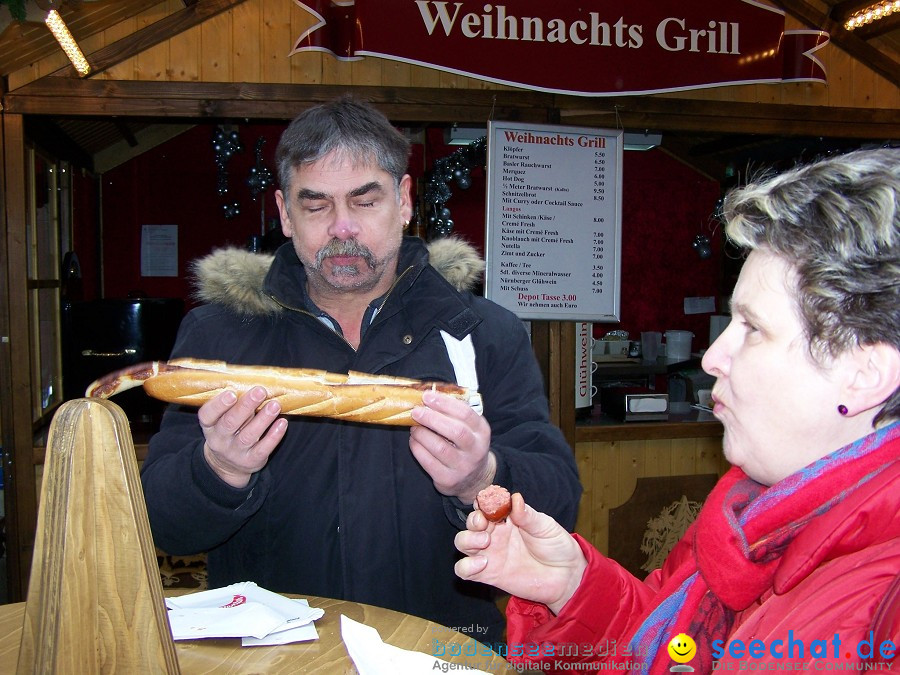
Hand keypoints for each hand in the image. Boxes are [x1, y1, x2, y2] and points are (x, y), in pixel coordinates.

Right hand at [198, 386, 287, 488]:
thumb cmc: (229, 432)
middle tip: (260, 391)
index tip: (231, 393)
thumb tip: (254, 385)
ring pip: (248, 435)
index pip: (207, 415)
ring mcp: (234, 452)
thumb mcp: (223, 419)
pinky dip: (273, 436)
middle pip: (230, 423)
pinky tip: (282, 422)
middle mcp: (219, 440)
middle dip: (245, 406)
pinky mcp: (250, 461)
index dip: (218, 404)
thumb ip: (234, 405)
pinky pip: (263, 448)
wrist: (228, 465)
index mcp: (210, 425)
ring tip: (275, 405)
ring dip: (263, 419)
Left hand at [409, 389, 494, 503]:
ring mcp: (463, 467)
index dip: (444, 403)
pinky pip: (428, 462)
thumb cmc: (467, 446)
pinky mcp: (449, 480)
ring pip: (440, 448)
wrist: (476, 478)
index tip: (427, 396)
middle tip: (416, 411)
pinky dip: (417, 449)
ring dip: (422, 434)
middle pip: (455, 431)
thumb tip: (429, 396)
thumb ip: (455, 413)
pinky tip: (414, 441)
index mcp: (482, 431)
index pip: (465, 413)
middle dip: (432, 418)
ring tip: (414, 427)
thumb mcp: (470, 429)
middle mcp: (476, 449)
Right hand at [454, 493, 587, 613]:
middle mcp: (495, 534)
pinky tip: (483, 563)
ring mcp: (490, 554)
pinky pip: (464, 570)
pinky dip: (466, 566)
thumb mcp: (545, 526)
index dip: (482, 501)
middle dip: (472, 520)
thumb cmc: (557, 546)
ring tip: (485, 543)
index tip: (487, 502)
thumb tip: (514, 497)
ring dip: (467, 539)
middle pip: (470, 523)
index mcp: (507, 519)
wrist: (566, 576)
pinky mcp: (488, 575)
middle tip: (484, 523)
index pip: (486, 505)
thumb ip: (527, 515)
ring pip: (462, 543)